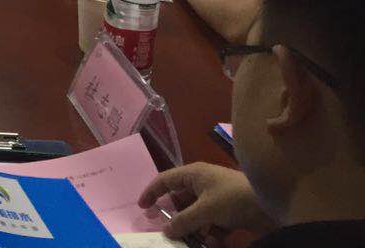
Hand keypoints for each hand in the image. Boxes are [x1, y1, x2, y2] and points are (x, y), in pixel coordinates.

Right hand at [137, 163, 270, 240]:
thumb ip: (184, 221)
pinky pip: (213, 224)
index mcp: (194, 174)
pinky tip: (214, 243)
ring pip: (197, 215)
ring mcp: (218, 199)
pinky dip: (212, 234)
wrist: (274, 205)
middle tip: (170, 233)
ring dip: (195, 230)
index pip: (165, 180)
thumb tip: (166, 231)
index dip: (152, 192)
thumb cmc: (234, 199)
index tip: (143, 208)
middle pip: (181, 201)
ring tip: (195, 242)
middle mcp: (204, 184)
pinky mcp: (231, 213)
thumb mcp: (206, 209)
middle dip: (177, 218)